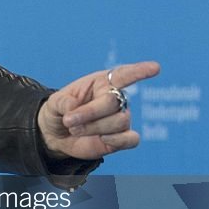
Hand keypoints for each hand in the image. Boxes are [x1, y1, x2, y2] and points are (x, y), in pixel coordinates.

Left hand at [37, 61, 159, 160]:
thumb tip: (74, 107)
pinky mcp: (122, 138)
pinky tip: (102, 139)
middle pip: (113, 103)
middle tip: (69, 120)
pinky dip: (118, 140)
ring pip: (119, 121)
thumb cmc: (58, 112)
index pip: (124, 75)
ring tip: (75, 129)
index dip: (139, 71)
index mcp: (101, 83)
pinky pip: (132, 139)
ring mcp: (120, 119)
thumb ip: (62, 102)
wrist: (56, 135)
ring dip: (93, 127)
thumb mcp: (53, 103)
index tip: (155, 68)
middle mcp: (115, 99)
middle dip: (89, 113)